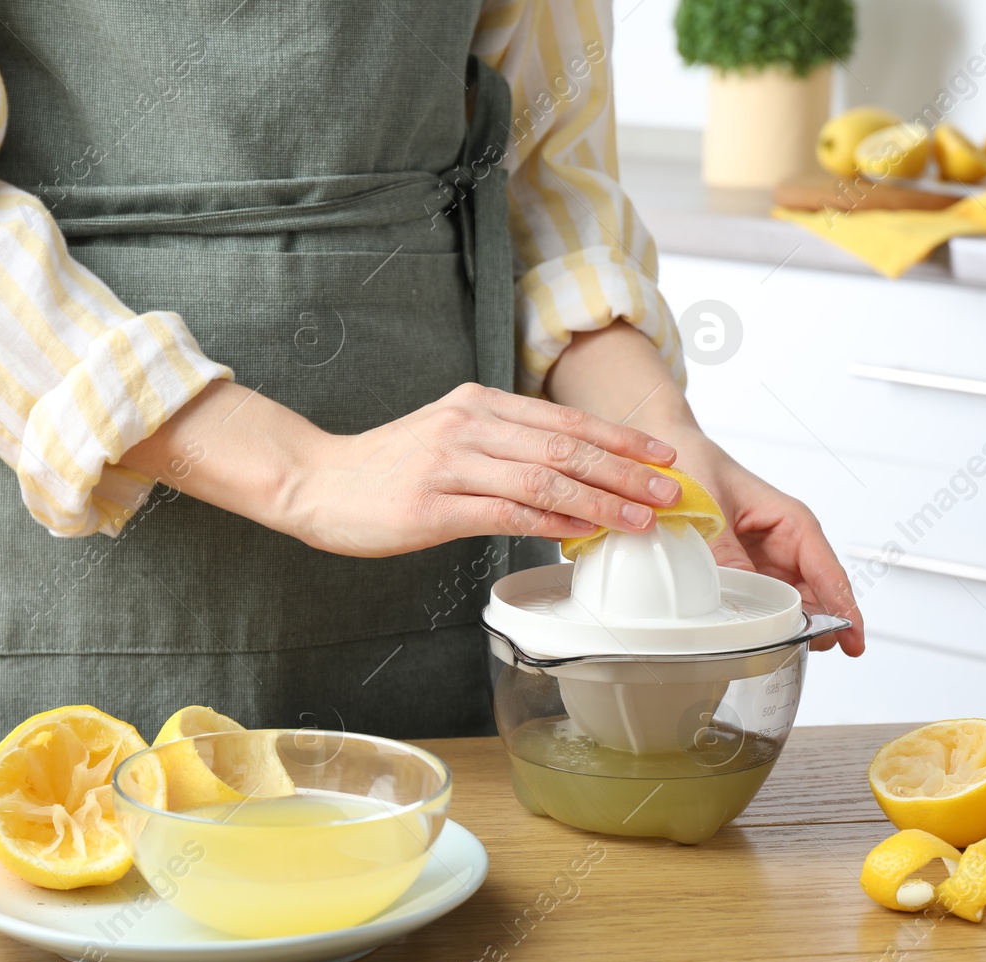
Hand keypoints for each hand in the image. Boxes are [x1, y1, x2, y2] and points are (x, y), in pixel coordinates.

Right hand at [286, 383, 684, 555]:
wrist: (316, 482)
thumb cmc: (386, 468)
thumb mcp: (451, 438)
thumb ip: (505, 448)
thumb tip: (571, 478)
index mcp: (479, 404)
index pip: (565, 419)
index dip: (620, 438)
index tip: (662, 454)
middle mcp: (470, 425)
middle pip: (565, 446)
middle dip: (626, 470)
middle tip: (669, 490)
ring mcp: (450, 464)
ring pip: (545, 480)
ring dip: (601, 500)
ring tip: (641, 517)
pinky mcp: (433, 506)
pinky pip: (507, 513)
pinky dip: (552, 523)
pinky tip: (584, 533)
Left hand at [545, 320, 863, 655]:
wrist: (662, 455)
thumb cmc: (694, 466)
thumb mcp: (710, 509)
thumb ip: (725, 555)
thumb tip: (738, 601)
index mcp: (790, 522)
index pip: (827, 571)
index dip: (843, 607)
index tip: (853, 640)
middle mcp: (784, 545)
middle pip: (813, 597)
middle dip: (815, 627)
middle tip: (804, 654)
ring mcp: (764, 563)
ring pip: (787, 606)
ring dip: (785, 628)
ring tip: (777, 651)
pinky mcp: (742, 575)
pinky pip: (758, 604)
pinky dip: (757, 622)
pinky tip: (750, 639)